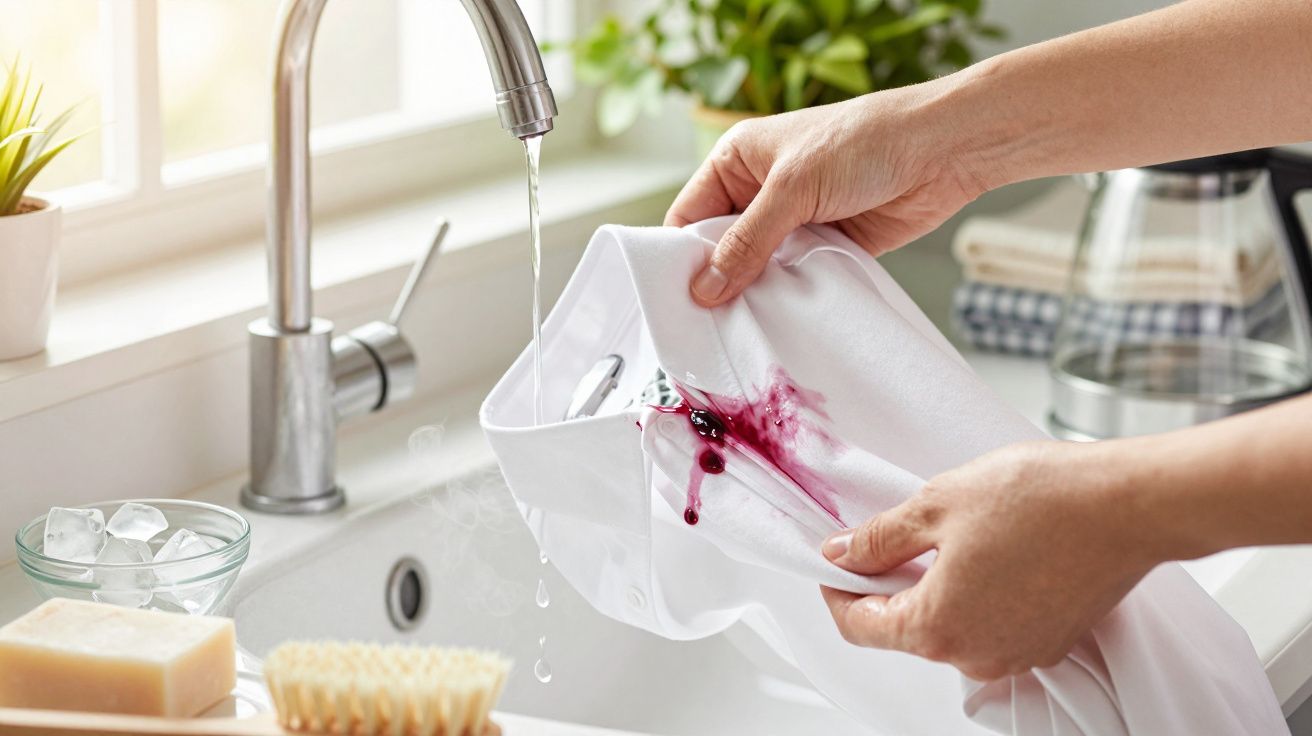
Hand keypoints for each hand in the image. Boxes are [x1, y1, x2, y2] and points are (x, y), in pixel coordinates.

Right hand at [665, 86, 987, 306]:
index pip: (689, 217)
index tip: (676, 299)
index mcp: (737, 162)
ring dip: (756, 294)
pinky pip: (794, 281)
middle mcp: (760, 192)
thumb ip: (747, 241)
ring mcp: (794, 221)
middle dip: (718, 282)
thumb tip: (705, 288)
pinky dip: (789, 299)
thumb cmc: (865, 142)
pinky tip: (781, 321)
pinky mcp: (826, 246)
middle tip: (706, 324)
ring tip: (740, 329)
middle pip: (721, 249)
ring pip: (757, 270)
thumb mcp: (792, 188)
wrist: (941, 152)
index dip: (680, 257)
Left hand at [818, 440, 1162, 680]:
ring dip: (936, 589)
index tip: (836, 561)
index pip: (860, 627)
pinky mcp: (1049, 641)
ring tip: (947, 536)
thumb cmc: (1040, 499)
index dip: (838, 590)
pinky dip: (978, 596)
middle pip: (905, 630)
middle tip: (890, 536)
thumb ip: (879, 538)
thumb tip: (841, 553)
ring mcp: (1018, 654)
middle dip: (888, 586)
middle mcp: (976, 656)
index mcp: (938, 628)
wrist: (1128, 503)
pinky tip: (989, 551)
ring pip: (951, 627)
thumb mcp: (935, 504)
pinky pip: (992, 625)